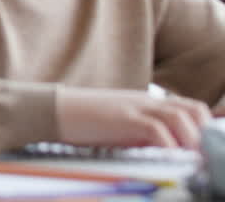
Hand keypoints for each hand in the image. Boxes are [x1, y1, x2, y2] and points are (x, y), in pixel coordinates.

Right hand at [57, 87, 210, 148]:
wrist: (55, 110)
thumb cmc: (86, 121)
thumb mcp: (123, 124)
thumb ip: (146, 131)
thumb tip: (170, 150)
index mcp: (149, 102)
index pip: (190, 108)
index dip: (205, 126)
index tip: (206, 148)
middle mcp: (147, 101)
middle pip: (192, 109)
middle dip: (204, 132)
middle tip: (203, 155)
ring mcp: (135, 107)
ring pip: (180, 117)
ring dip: (191, 140)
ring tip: (192, 159)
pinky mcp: (123, 117)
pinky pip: (156, 129)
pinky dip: (168, 144)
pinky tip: (169, 156)